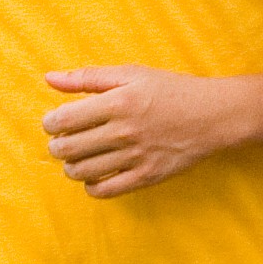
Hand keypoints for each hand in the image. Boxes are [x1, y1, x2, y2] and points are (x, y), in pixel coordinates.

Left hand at [41, 65, 243, 197]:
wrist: (213, 115)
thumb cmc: (170, 90)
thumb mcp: (131, 73)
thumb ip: (88, 77)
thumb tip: (49, 79)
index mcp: (117, 101)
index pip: (63, 120)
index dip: (49, 124)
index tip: (54, 123)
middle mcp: (124, 131)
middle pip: (67, 149)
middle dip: (57, 146)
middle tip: (63, 141)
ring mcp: (135, 156)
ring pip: (81, 172)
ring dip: (71, 166)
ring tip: (78, 157)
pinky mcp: (147, 176)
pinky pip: (105, 190)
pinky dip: (91, 186)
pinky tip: (95, 174)